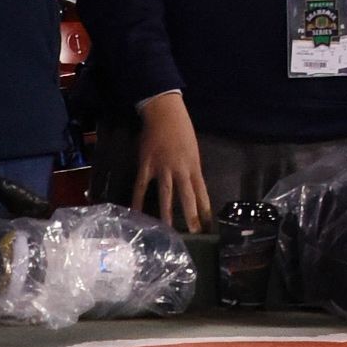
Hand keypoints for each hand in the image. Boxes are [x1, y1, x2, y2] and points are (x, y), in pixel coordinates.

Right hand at [132, 91, 209, 231]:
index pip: (202, 192)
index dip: (205, 209)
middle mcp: (180, 169)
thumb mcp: (193, 150)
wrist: (164, 112)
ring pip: (167, 194)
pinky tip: (136, 213)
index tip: (209, 226)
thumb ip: (191, 169)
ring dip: (168, 214)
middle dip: (191, 215)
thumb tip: (191, 187)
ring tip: (169, 230)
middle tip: (194, 234)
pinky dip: (138, 201)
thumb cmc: (181, 129)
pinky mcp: (146, 166)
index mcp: (194, 166)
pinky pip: (142, 187)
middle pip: (187, 196)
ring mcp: (162, 168)